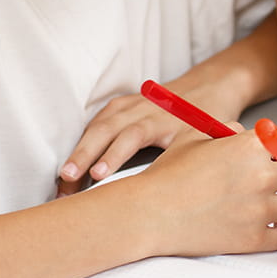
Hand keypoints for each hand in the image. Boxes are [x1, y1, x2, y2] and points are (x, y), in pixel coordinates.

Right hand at [57, 81, 241, 194]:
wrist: (212, 86)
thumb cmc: (213, 119)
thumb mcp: (211, 136)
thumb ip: (197, 156)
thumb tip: (188, 191)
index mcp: (168, 118)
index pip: (135, 135)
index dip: (114, 154)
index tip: (97, 175)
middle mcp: (146, 108)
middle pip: (108, 129)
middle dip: (84, 155)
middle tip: (66, 181)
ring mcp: (133, 104)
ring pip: (99, 125)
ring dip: (79, 151)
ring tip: (63, 180)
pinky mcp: (124, 103)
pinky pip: (99, 119)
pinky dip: (83, 139)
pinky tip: (73, 162)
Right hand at [130, 126, 276, 256]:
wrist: (148, 213)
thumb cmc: (167, 175)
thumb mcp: (195, 137)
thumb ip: (227, 128)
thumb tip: (245, 131)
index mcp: (249, 146)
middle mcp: (260, 175)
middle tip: (276, 181)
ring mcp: (258, 209)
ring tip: (268, 205)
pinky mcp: (251, 239)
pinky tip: (265, 226)